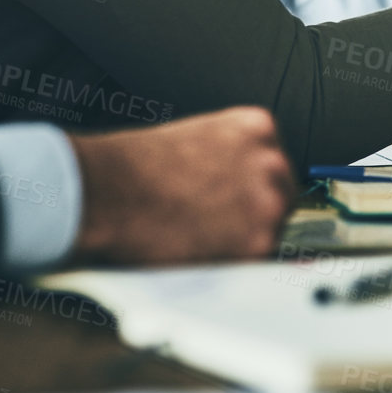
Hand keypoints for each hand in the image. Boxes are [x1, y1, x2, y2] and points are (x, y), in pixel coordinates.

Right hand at [68, 106, 294, 265]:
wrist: (108, 190)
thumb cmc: (135, 167)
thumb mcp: (197, 138)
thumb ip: (230, 157)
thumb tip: (240, 187)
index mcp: (258, 127)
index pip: (275, 164)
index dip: (252, 189)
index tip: (233, 200)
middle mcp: (272, 160)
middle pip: (283, 198)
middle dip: (255, 215)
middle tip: (215, 225)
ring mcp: (269, 202)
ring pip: (273, 232)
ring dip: (244, 240)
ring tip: (199, 237)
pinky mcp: (258, 243)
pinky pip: (255, 263)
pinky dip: (232, 265)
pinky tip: (199, 252)